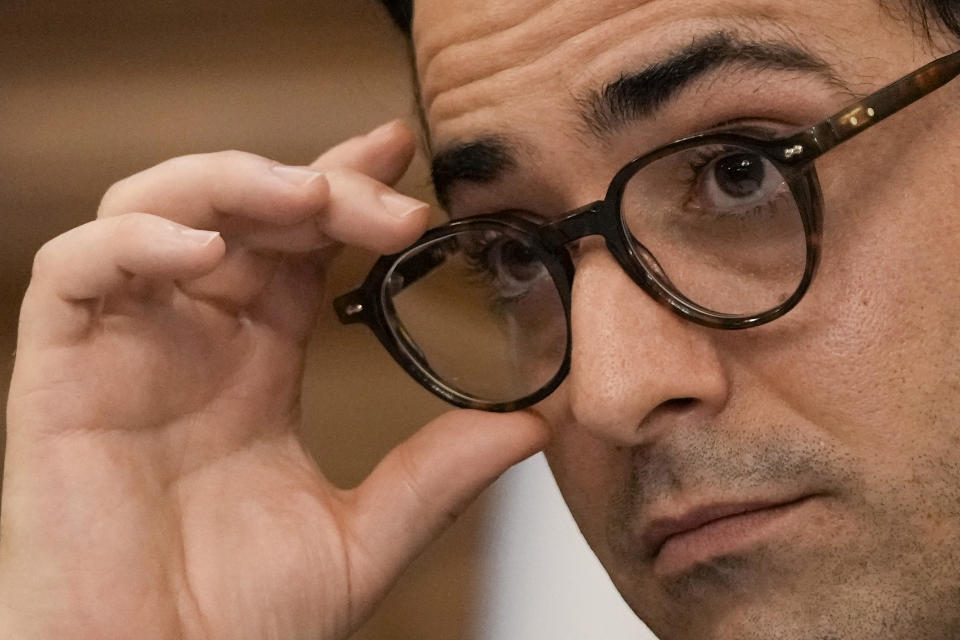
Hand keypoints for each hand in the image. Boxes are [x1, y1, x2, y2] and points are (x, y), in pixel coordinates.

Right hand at [0, 121, 548, 639]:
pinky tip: (202, 250)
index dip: (342, 185)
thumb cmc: (235, 620)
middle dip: (314, 182)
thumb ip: (438, 474)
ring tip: (307, 196)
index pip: (297, 241)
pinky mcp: (60, 376)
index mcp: (257, 364)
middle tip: (390, 197)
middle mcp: (193, 340)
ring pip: (156, 209)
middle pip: (242, 209)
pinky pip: (75, 271)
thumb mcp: (361, 536)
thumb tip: (531, 426)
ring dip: (232, 183)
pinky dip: (133, 242)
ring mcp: (126, 349)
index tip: (400, 154)